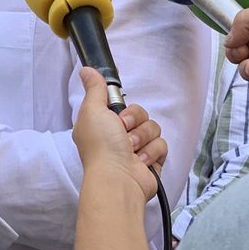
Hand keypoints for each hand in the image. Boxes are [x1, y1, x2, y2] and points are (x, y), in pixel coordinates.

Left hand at [73, 68, 165, 200]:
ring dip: (142, 138)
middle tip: (123, 131)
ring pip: (152, 128)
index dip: (120, 101)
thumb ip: (94, 89)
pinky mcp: (152, 160)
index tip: (118, 103)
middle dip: (134, 121)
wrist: (118, 180)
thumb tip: (86, 69)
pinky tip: (140, 162)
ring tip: (131, 150)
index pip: (117, 102)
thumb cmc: (102, 146)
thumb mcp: (93, 110)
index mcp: (102, 123)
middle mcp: (117, 135)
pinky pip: (161, 144)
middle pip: (139, 112)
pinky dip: (151, 152)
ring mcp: (136, 149)